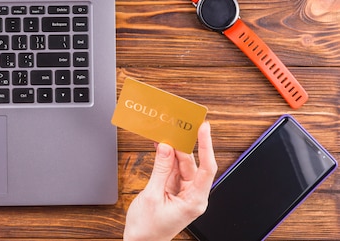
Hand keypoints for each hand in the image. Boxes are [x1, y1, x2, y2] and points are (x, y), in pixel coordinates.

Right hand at [123, 122, 217, 240]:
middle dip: (183, 146)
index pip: (207, 169)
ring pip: (181, 165)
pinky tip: (159, 148)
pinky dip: (165, 159)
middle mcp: (192, 196)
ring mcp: (183, 193)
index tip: (203, 129)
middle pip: (192, 164)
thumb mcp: (152, 195)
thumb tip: (165, 148)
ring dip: (172, 151)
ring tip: (165, 134)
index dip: (206, 146)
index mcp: (194, 201)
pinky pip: (172, 170)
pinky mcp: (173, 191)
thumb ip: (160, 170)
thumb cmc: (148, 229)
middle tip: (177, 127)